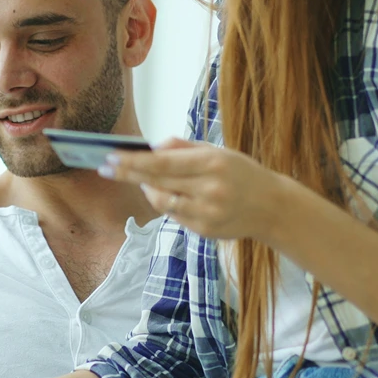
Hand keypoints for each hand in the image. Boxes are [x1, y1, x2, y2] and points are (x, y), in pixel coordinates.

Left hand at [101, 138, 295, 240]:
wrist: (272, 207)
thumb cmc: (241, 174)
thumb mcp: (218, 151)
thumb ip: (183, 148)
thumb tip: (152, 147)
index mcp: (212, 163)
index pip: (163, 163)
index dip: (134, 161)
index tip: (112, 156)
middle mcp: (209, 190)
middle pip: (157, 182)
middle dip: (128, 174)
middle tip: (106, 167)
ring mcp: (206, 213)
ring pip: (162, 202)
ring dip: (146, 190)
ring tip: (140, 181)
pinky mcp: (204, 230)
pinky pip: (174, 215)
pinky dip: (165, 203)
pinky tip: (164, 194)